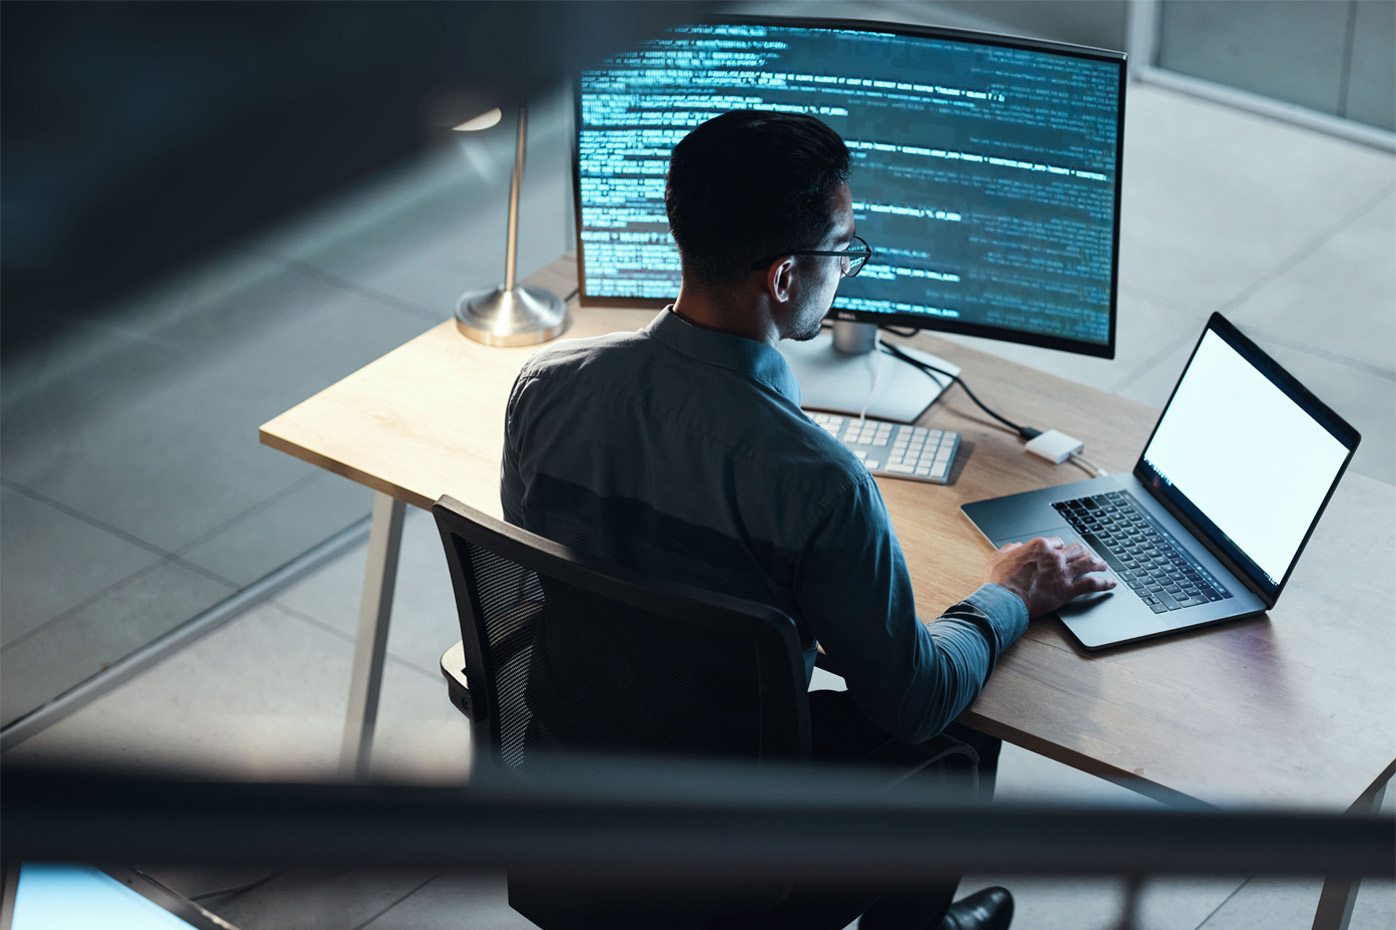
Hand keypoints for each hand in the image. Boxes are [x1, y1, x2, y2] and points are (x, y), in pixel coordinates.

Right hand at [983, 536, 1115, 618]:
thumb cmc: (999, 580)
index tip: (1061, 552)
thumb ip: (1009, 549)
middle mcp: (1054, 557)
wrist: (1004, 600)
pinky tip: (1110, 584)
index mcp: (1039, 546)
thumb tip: (1014, 547)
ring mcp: (1063, 573)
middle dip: (1083, 551)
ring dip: (1098, 563)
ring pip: (1088, 563)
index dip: (1060, 547)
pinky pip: (1091, 584)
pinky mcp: (1067, 590)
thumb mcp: (998, 557)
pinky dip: (1104, 583)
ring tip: (1104, 565)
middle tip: (1087, 555)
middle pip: (1076, 549)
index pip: (1057, 542)